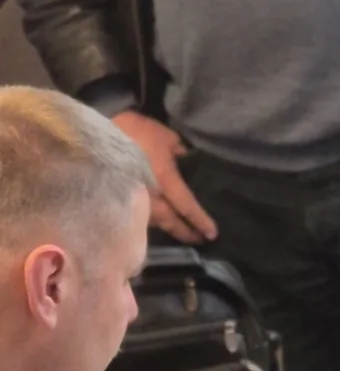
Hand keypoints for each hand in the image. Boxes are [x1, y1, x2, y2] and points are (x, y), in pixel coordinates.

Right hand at [112, 112, 215, 242]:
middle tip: (199, 239)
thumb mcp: (166, 136)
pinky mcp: (118, 201)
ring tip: (180, 232)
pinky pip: (138, 217)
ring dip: (168, 229)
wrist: (96, 134)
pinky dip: (150, 222)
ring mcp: (132, 201)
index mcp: (165, 180)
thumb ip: (180, 151)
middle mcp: (150, 196)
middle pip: (171, 222)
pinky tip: (157, 222)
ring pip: (155, 223)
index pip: (186, 205)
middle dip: (186, 233)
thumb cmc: (135, 131)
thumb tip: (188, 160)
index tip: (212, 234)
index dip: (200, 220)